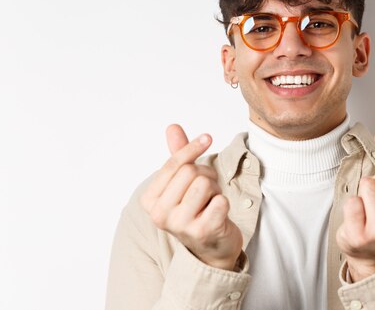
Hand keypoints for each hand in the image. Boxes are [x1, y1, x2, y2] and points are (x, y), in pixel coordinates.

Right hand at [140, 124, 242, 270]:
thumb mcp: (183, 183)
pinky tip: (218, 215)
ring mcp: (180, 225)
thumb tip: (172, 127)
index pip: (173, 164)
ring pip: (205, 183)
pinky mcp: (202, 232)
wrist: (212, 247)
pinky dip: (224, 203)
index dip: (192, 148)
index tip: (207, 137)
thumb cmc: (197, 209)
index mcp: (150, 201)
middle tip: (207, 191)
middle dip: (206, 175)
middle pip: (191, 171)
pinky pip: (221, 200)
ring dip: (215, 190)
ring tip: (210, 203)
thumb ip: (178, 156)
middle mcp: (160, 214)